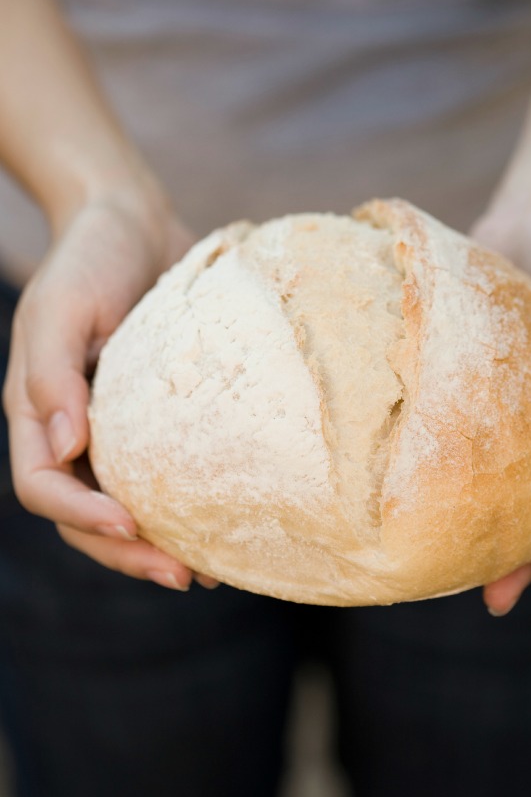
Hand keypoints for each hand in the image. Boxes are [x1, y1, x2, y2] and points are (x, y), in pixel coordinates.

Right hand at [2, 184, 216, 589]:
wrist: (134, 221)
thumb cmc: (90, 255)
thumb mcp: (61, 307)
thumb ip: (53, 376)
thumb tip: (65, 446)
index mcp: (36, 410)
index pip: (45, 485)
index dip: (81, 516)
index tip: (132, 524)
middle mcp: (76, 429)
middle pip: (87, 514)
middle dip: (128, 550)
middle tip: (182, 575)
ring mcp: (118, 426)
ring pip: (130, 503)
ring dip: (161, 541)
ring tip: (209, 569)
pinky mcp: (161, 415)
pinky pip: (170, 471)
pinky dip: (191, 502)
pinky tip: (227, 522)